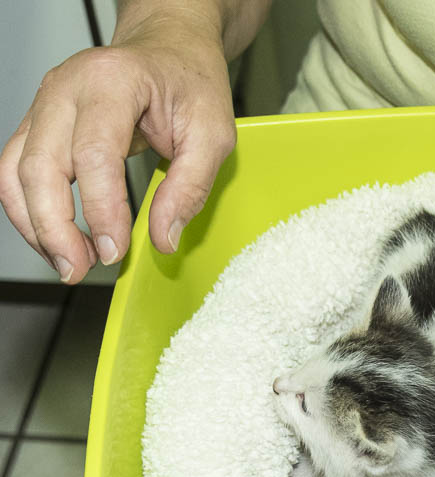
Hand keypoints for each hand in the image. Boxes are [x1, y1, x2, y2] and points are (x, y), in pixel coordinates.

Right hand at [0, 16, 234, 282]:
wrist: (168, 49)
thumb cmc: (190, 83)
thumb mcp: (214, 133)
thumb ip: (191, 187)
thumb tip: (163, 239)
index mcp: (110, 82)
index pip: (93, 154)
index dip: (99, 209)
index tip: (115, 250)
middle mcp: (65, 89)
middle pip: (40, 166)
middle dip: (55, 228)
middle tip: (80, 269)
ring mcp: (44, 104)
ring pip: (15, 172)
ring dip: (35, 225)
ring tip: (69, 263)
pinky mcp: (37, 124)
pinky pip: (15, 172)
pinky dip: (30, 211)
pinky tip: (57, 239)